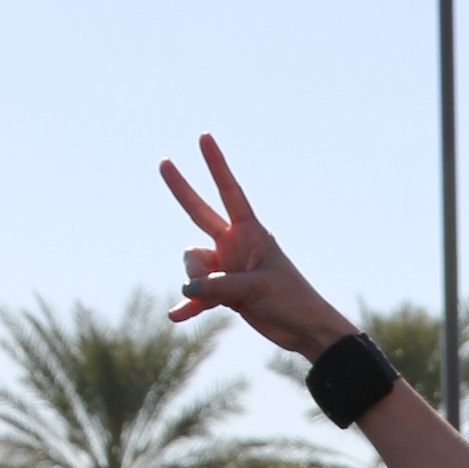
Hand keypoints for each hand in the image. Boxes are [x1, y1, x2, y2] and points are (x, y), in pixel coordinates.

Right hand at [161, 134, 352, 356]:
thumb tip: (186, 288)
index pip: (230, 192)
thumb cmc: (292, 300)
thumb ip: (219, 286)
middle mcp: (234, 245)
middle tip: (163, 161)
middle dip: (182, 188)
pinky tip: (176, 316)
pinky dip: (189, 306)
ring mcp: (227, 268)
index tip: (204, 137)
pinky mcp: (224, 294)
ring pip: (193, 264)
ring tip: (217, 298)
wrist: (305, 331)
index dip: (216, 165)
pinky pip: (198, 296)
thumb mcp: (256, 288)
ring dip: (198, 282)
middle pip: (200, 212)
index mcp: (250, 233)